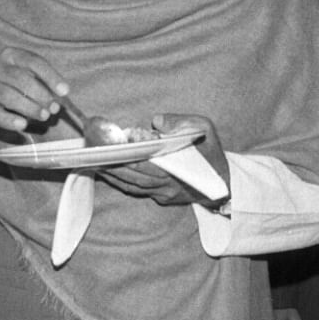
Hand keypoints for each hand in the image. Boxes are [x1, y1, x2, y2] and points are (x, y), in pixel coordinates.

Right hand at [0, 48, 68, 152]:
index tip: (65, 91)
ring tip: (44, 116)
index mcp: (10, 55)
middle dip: (41, 95)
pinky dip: (11, 120)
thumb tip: (58, 99)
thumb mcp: (22, 74)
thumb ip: (41, 82)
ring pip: (9, 97)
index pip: (33, 62)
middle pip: (21, 80)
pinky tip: (23, 124)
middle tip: (53, 108)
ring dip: (30, 108)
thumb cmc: (8, 84)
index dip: (51, 76)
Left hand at [95, 113, 229, 207]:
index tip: (110, 147)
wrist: (225, 184)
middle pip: (133, 176)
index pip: (145, 164)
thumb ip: (181, 122)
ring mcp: (164, 194)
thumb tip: (156, 122)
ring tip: (94, 162)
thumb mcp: (205, 129)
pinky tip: (107, 172)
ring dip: (112, 175)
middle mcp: (168, 185)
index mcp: (178, 169)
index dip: (126, 156)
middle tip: (93, 154)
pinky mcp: (162, 198)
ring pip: (132, 185)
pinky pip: (137, 190)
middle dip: (112, 165)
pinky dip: (121, 182)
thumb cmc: (212, 152)